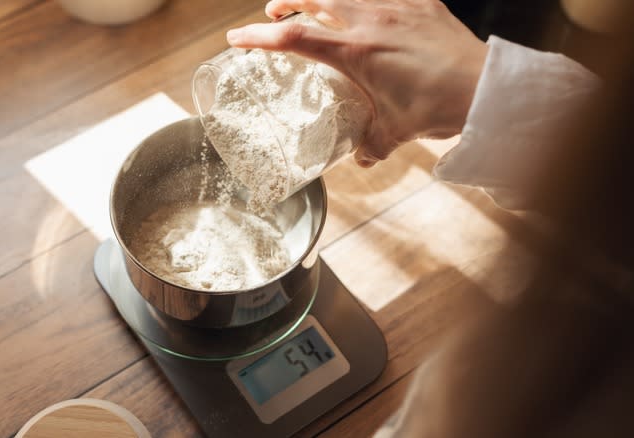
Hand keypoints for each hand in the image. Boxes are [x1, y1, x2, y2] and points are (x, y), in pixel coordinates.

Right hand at [226, 0, 487, 166]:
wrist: (484, 89)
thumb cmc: (437, 108)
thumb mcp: (394, 132)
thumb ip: (371, 144)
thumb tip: (362, 157)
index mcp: (355, 51)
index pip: (292, 38)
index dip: (257, 36)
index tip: (235, 39)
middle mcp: (371, 20)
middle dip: (285, 2)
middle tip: (274, 13)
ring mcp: (397, 6)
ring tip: (314, 6)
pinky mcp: (423, 2)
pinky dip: (366, 0)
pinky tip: (369, 10)